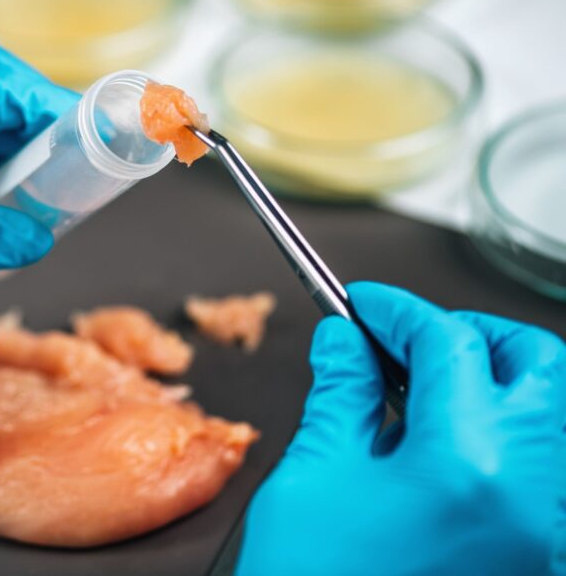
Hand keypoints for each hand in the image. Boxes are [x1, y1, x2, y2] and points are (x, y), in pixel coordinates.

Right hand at [236, 282, 565, 575]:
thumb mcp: (315, 474)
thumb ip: (343, 392)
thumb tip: (346, 339)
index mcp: (467, 466)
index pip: (448, 343)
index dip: (397, 311)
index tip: (364, 306)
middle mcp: (532, 496)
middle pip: (539, 364)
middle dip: (474, 334)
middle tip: (413, 338)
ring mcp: (547, 529)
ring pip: (555, 416)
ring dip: (501, 382)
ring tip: (435, 390)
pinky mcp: (540, 553)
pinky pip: (545, 470)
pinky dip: (511, 438)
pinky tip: (454, 444)